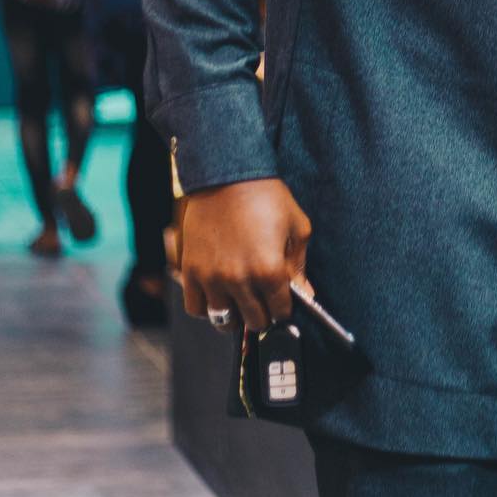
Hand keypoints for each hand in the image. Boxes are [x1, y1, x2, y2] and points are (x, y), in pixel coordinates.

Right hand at [179, 177, 310, 332]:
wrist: (228, 174)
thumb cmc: (266, 196)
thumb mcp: (296, 227)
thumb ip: (299, 266)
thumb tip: (305, 294)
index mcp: (269, 270)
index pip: (281, 312)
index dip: (285, 308)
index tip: (283, 301)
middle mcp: (239, 279)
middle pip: (255, 321)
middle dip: (264, 314)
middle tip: (264, 300)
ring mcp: (212, 278)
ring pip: (225, 321)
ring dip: (236, 315)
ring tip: (241, 300)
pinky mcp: (191, 271)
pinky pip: (196, 308)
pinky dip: (207, 308)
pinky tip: (218, 294)